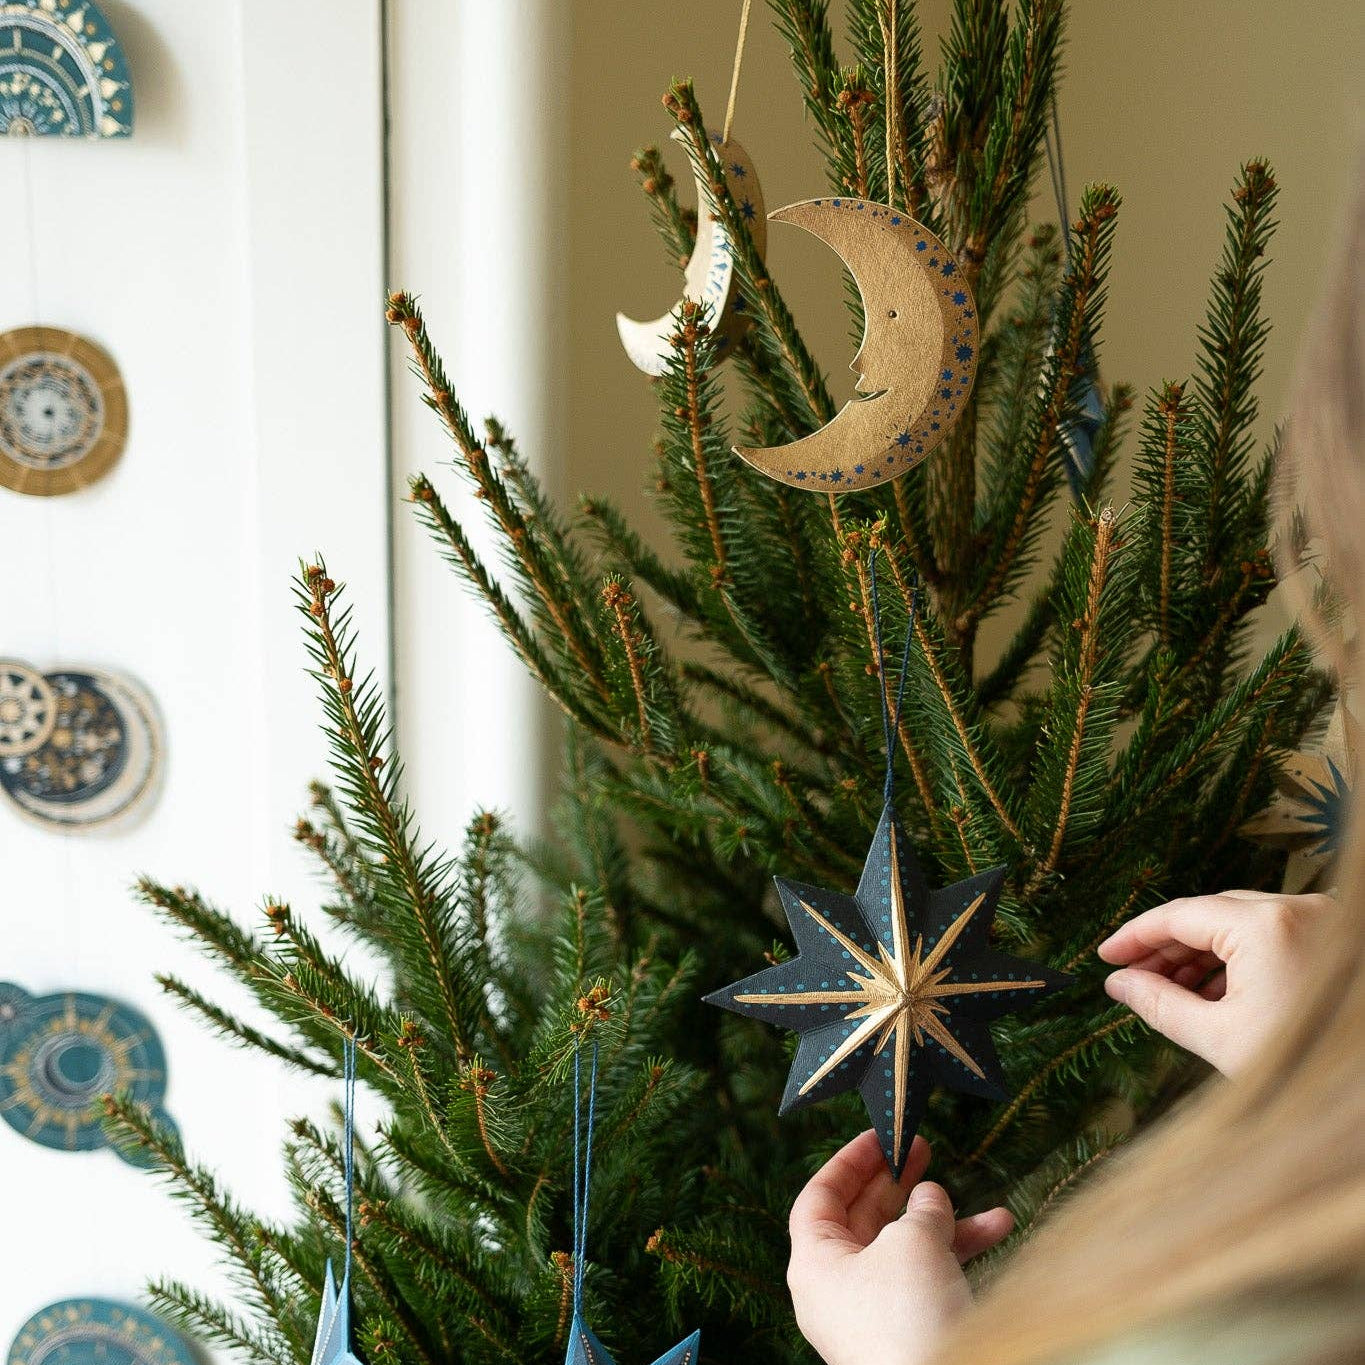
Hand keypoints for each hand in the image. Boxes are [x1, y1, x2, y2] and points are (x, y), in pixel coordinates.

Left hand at [787, 1129, 1012, 1364]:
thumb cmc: (909, 1316)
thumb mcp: (913, 1242)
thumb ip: (922, 1208)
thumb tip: (930, 1197)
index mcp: (815, 1263)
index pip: (820, 1196)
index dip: (851, 1161)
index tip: (881, 1135)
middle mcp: (836, 1290)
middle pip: (864, 1220)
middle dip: (901, 1185)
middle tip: (926, 1150)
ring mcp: (870, 1317)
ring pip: (906, 1253)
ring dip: (948, 1226)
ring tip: (992, 1208)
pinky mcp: (906, 1336)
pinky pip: (928, 1283)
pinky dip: (959, 1258)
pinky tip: (996, 1236)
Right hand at [1098, 890, 1340, 1075]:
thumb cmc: (1308, 1067)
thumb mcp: (1219, 1038)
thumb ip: (1159, 1003)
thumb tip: (1119, 984)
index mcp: (1266, 926)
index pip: (1180, 915)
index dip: (1135, 936)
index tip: (1107, 955)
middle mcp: (1297, 910)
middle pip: (1209, 915)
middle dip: (1166, 947)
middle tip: (1130, 974)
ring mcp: (1321, 921)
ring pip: (1239, 924)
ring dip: (1199, 954)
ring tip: (1166, 989)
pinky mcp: (1333, 940)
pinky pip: (1270, 936)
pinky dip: (1236, 959)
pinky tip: (1210, 992)